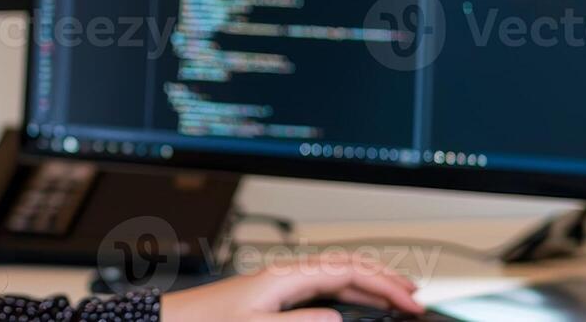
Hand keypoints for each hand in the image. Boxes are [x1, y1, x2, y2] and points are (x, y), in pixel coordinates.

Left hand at [159, 251, 425, 320]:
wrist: (171, 320)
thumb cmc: (204, 321)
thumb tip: (337, 317)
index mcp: (285, 275)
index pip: (347, 270)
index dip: (383, 283)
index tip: (410, 299)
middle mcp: (285, 274)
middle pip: (346, 269)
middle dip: (383, 279)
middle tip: (414, 297)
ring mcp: (280, 284)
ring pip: (335, 278)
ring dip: (367, 286)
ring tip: (394, 297)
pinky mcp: (274, 296)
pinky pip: (320, 289)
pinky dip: (346, 295)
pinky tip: (353, 305)